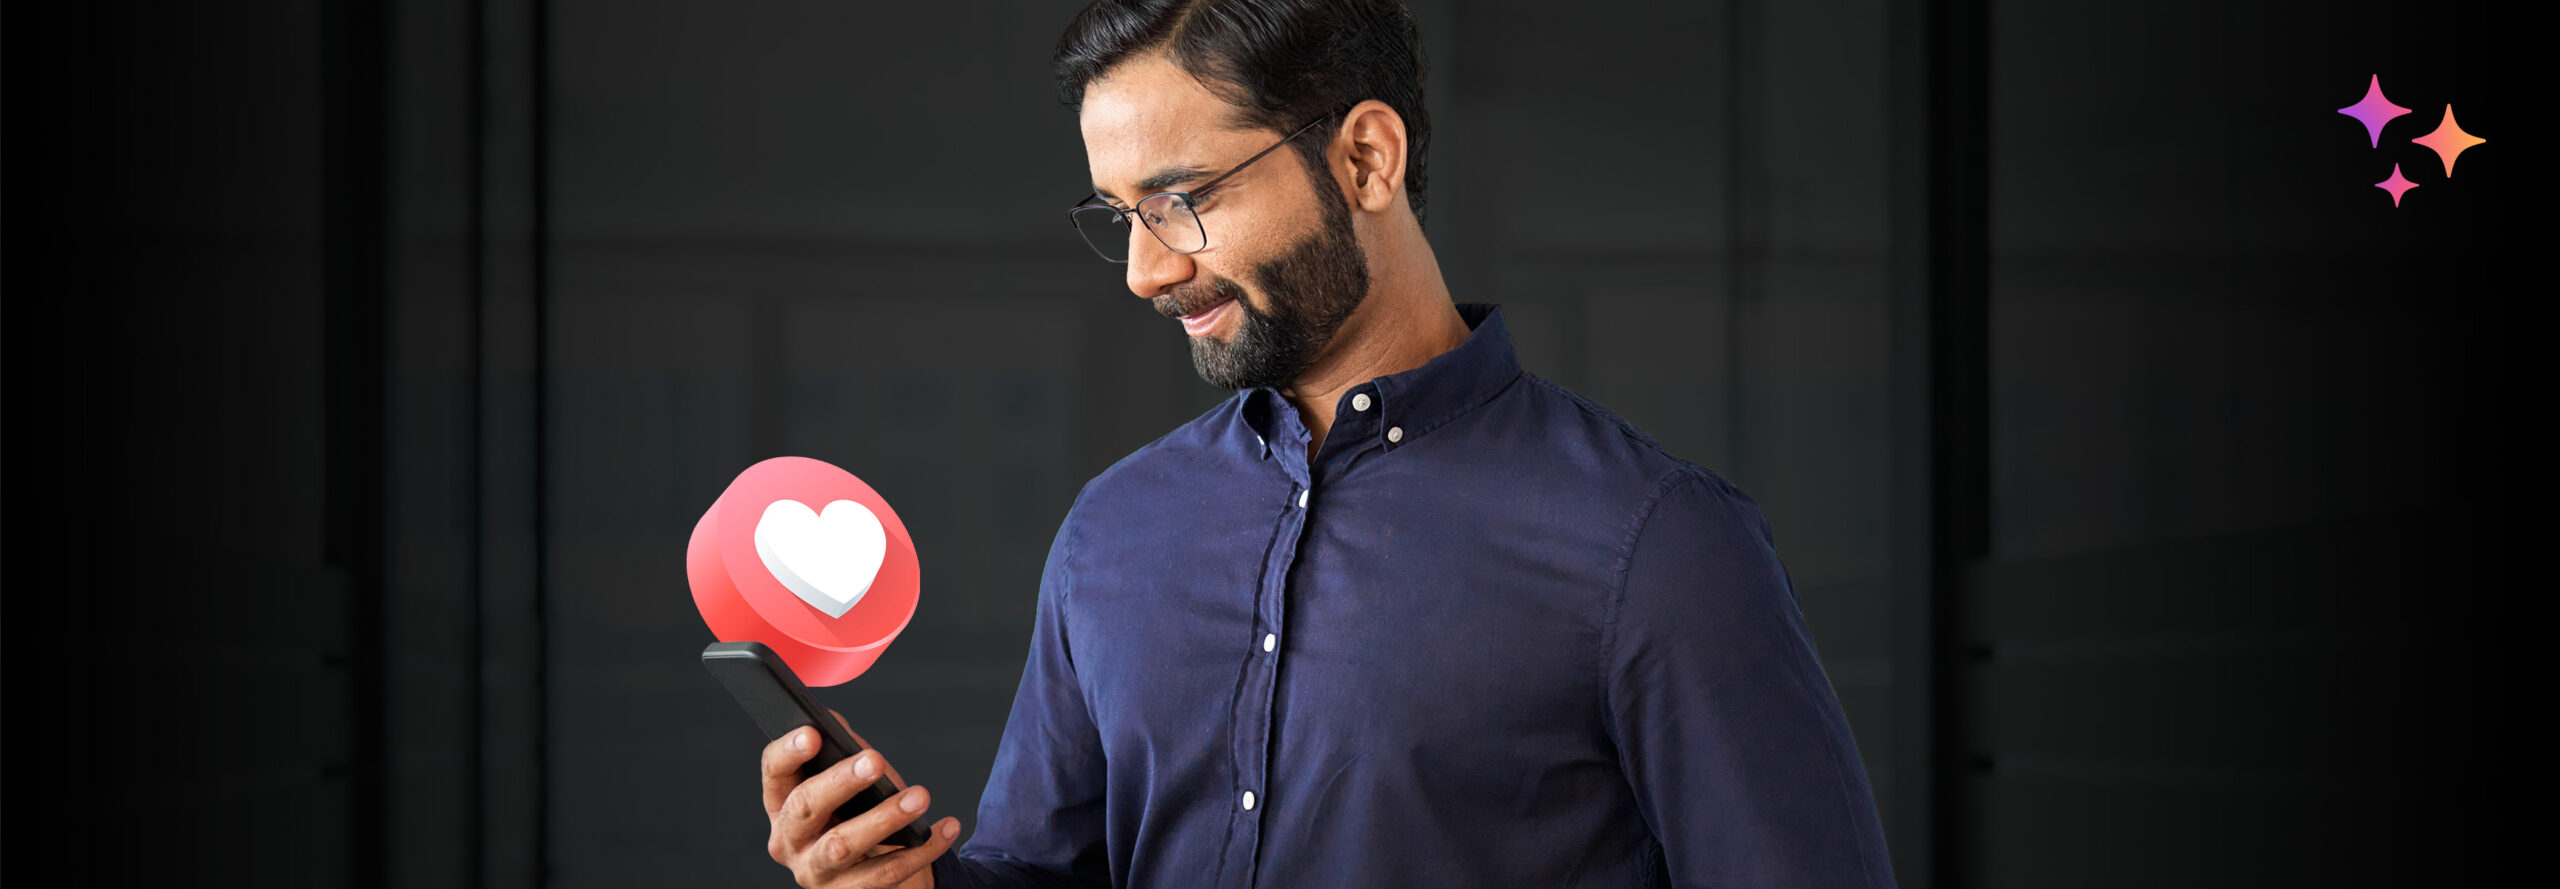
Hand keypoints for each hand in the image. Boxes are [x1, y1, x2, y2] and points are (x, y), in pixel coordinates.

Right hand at [761, 710, 961, 887]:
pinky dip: (922, 849)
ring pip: (842, 846)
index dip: (789, 752)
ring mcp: (816, 872)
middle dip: (841, 782)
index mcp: (782, 803)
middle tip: (875, 760)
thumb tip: (834, 721)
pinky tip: (946, 827)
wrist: (877, 868)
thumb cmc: (858, 812)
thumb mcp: (848, 780)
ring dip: (884, 818)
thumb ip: (840, 750)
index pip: (774, 773)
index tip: (814, 733)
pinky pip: (887, 872)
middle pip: (805, 808)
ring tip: (920, 796)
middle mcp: (790, 841)